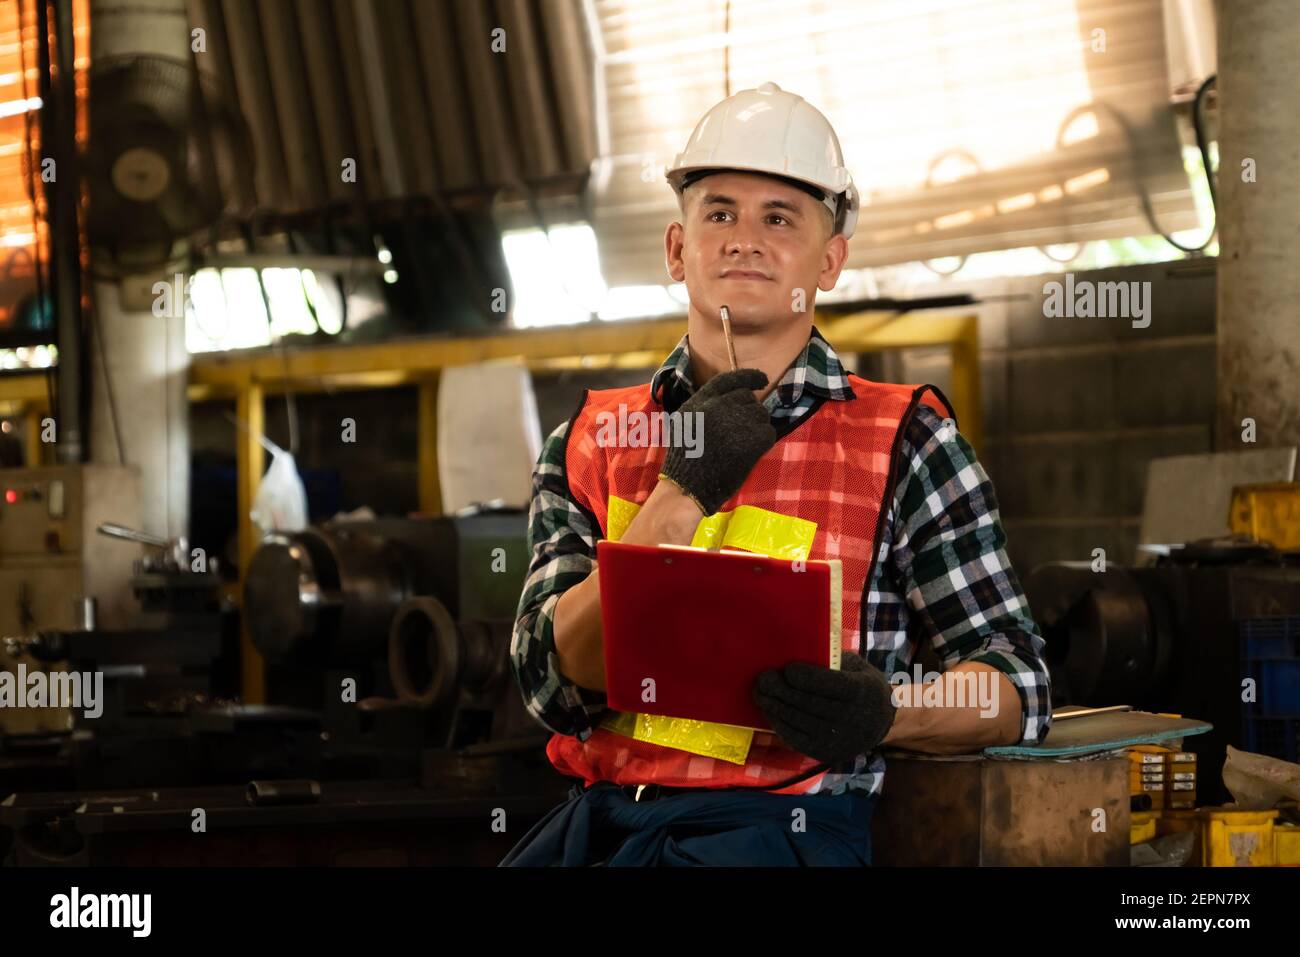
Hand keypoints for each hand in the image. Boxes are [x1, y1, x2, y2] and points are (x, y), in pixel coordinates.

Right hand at [658, 368, 776, 515]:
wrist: (686, 488)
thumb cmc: (685, 461)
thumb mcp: (685, 424)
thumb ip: (705, 408)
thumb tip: (733, 400)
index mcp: (699, 401)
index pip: (729, 379)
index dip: (749, 377)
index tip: (762, 379)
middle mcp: (717, 406)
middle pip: (748, 398)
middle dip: (750, 412)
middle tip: (743, 432)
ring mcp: (734, 422)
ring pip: (761, 414)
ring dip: (757, 427)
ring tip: (741, 445)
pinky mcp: (748, 441)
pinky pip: (768, 433)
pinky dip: (763, 443)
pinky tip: (749, 454)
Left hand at [753, 651, 896, 763]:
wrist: (881, 722)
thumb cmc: (861, 685)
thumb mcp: (855, 666)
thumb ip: (830, 661)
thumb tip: (794, 651)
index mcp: (860, 691)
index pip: (827, 684)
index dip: (804, 676)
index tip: (788, 669)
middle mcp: (850, 718)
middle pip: (807, 703)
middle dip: (780, 690)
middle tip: (762, 679)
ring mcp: (838, 739)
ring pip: (798, 721)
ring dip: (774, 706)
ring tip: (760, 694)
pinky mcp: (826, 754)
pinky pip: (796, 739)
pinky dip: (779, 725)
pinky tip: (769, 712)